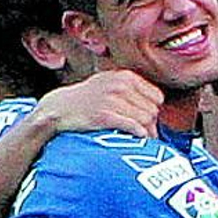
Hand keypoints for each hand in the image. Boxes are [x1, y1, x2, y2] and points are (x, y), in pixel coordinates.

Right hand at [36, 69, 163, 138]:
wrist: (60, 107)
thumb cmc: (88, 100)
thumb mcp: (109, 84)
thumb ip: (131, 90)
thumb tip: (155, 108)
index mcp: (125, 77)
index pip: (157, 97)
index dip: (155, 112)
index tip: (149, 123)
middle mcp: (120, 85)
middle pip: (153, 110)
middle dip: (152, 125)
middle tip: (147, 136)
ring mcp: (112, 100)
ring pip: (145, 119)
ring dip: (147, 133)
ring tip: (142, 141)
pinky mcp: (104, 115)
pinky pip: (132, 126)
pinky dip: (138, 133)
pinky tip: (137, 138)